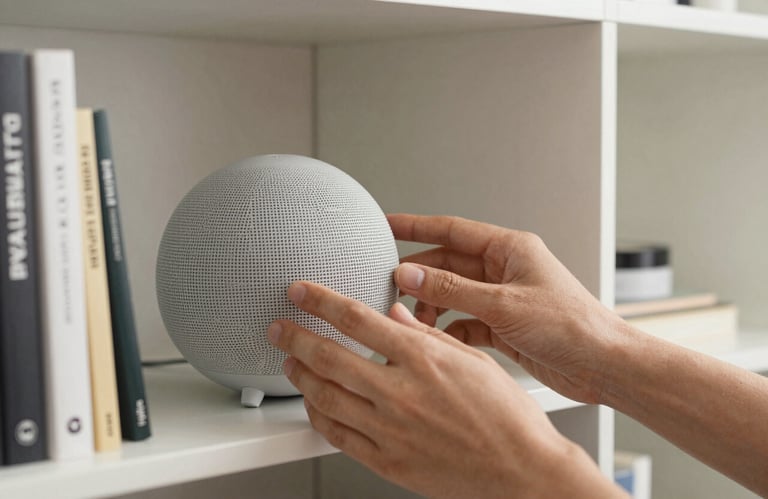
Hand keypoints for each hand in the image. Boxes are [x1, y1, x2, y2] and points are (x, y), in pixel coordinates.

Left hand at [268, 282, 615, 498]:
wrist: (523, 470)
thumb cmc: (506, 417)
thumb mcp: (472, 360)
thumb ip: (427, 335)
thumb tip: (395, 315)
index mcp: (424, 360)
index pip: (357, 319)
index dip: (321, 301)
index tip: (301, 292)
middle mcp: (401, 393)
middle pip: (329, 357)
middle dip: (295, 337)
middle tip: (279, 327)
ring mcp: (391, 430)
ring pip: (325, 397)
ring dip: (300, 375)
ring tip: (290, 362)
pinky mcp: (388, 461)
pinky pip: (338, 436)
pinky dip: (318, 417)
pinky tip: (313, 405)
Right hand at [388, 214, 625, 404]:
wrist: (602, 366)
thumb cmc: (572, 326)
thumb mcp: (503, 304)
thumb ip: (451, 289)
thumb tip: (410, 274)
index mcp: (510, 249)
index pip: (451, 230)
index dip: (415, 227)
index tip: (387, 225)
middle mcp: (504, 270)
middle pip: (448, 265)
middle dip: (419, 277)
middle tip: (390, 288)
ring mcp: (503, 298)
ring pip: (453, 295)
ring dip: (433, 307)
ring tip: (414, 321)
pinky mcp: (503, 325)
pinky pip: (464, 322)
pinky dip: (449, 331)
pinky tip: (440, 341)